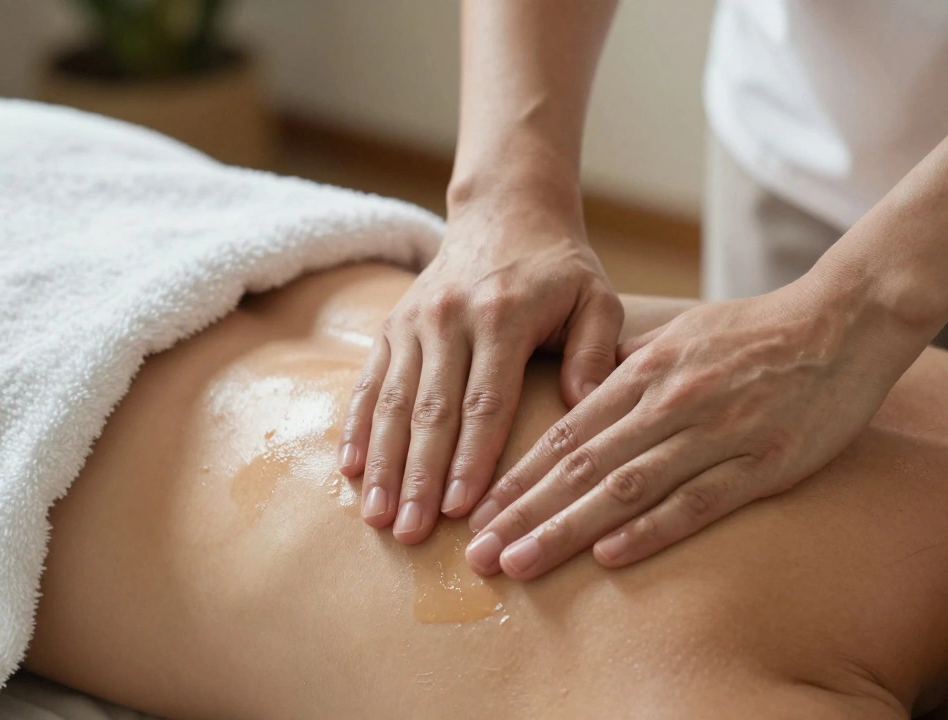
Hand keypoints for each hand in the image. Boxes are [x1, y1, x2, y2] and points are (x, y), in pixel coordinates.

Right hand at [337, 192, 623, 544]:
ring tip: (376, 516)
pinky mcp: (392, 325)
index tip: (459, 509)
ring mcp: (414, 321)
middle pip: (431, 410)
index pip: (486, 401)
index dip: (471, 458)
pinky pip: (370, 382)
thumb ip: (596, 351)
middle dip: (418, 476)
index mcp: (503, 315)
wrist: (505, 212)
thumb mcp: (596, 298)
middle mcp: (450, 318)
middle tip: (409, 532)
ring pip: (394, 402)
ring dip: (384, 462)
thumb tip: (585, 408)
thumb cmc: (559, 269)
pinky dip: (358, 426)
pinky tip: (350, 469)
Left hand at [464, 274, 927, 578]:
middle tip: (478, 553)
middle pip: (581, 466)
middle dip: (523, 513)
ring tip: (520, 562)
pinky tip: (609, 556)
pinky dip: (651, 529)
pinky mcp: (764, 463)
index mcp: (645, 373)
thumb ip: (627, 370)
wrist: (843, 321)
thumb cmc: (755, 331)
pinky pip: (698, 502)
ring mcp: (716, 434)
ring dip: (566, 530)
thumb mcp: (679, 334)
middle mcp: (670, 403)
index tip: (478, 513)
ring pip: (626, 488)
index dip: (518, 476)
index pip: (566, 433)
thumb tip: (578, 398)